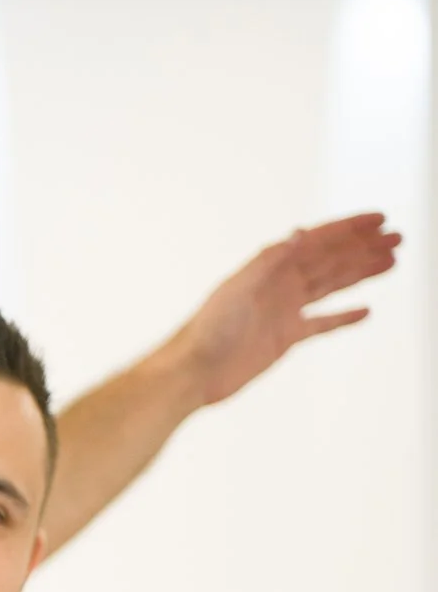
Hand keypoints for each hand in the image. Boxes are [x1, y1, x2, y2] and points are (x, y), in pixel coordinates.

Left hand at [170, 211, 400, 406]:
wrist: (193, 371)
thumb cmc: (208, 328)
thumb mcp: (239, 287)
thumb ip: (270, 260)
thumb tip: (299, 233)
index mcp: (271, 268)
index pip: (318, 241)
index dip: (349, 229)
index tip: (380, 220)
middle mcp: (280, 285)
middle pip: (331, 260)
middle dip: (364, 247)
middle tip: (398, 238)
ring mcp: (285, 311)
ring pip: (331, 286)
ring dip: (360, 274)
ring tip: (391, 263)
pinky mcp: (286, 337)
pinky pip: (322, 323)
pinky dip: (343, 317)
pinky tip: (364, 311)